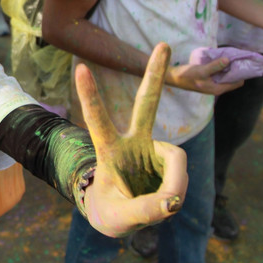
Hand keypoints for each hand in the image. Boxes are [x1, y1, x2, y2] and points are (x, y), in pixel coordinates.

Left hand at [77, 43, 187, 237]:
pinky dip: (177, 191)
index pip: (96, 119)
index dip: (91, 96)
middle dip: (155, 74)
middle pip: (146, 103)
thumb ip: (144, 210)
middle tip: (164, 44)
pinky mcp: (167, 160)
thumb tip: (172, 200)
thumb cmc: (111, 212)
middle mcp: (132, 142)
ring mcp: (152, 148)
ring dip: (173, 185)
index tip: (82, 68)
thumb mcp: (119, 217)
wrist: (120, 216)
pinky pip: (180, 175)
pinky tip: (165, 201)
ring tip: (161, 206)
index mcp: (108, 149)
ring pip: (176, 159)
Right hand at [165, 58, 242, 94]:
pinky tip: (218, 60)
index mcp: (218, 89)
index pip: (237, 83)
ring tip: (228, 57)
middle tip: (235, 57)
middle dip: (234, 69)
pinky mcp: (208, 80)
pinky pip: (219, 74)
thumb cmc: (187, 76)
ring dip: (227, 68)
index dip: (240, 73)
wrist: (173, 77)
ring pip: (225, 76)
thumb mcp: (201, 70)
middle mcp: (217, 88)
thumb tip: (228, 60)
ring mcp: (212, 84)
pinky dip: (220, 68)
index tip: (240, 62)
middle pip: (232, 79)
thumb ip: (215, 66)